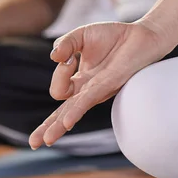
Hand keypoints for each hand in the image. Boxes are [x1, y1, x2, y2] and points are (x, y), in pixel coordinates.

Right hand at [29, 21, 171, 149]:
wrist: (143, 34)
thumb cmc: (113, 37)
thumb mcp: (81, 35)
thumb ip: (65, 44)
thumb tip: (53, 58)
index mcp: (79, 82)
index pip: (59, 90)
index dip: (57, 74)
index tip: (67, 57)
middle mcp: (88, 92)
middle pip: (61, 115)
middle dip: (46, 129)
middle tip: (34, 143)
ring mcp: (98, 91)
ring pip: (72, 113)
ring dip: (57, 126)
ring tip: (46, 140)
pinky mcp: (110, 84)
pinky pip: (88, 101)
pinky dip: (75, 111)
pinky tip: (67, 122)